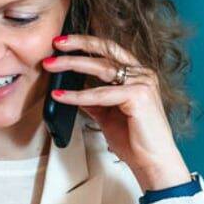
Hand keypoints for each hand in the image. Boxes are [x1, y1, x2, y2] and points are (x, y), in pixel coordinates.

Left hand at [43, 34, 191, 191]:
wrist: (152, 162)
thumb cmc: (134, 140)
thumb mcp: (107, 114)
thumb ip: (94, 100)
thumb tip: (73, 90)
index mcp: (138, 74)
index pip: (110, 50)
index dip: (86, 43)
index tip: (64, 42)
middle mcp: (143, 74)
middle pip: (106, 51)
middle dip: (78, 45)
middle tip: (56, 44)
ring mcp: (143, 83)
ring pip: (101, 68)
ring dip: (72, 65)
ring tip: (51, 66)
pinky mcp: (139, 96)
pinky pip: (100, 94)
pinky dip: (77, 95)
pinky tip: (61, 95)